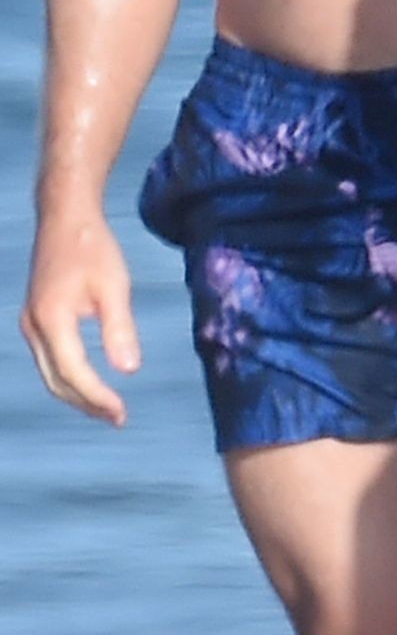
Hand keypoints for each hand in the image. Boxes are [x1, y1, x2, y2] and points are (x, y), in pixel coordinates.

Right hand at [21, 209, 140, 425]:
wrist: (65, 216)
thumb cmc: (92, 246)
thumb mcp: (114, 285)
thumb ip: (119, 328)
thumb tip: (129, 370)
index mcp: (51, 319)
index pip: (73, 372)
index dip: (97, 397)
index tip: (121, 413)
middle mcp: (33, 326)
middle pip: (56, 380)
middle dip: (86, 403)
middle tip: (117, 418)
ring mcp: (31, 323)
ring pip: (49, 373)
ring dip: (77, 393)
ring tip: (108, 408)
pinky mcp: (36, 318)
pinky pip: (48, 359)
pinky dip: (69, 376)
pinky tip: (91, 381)